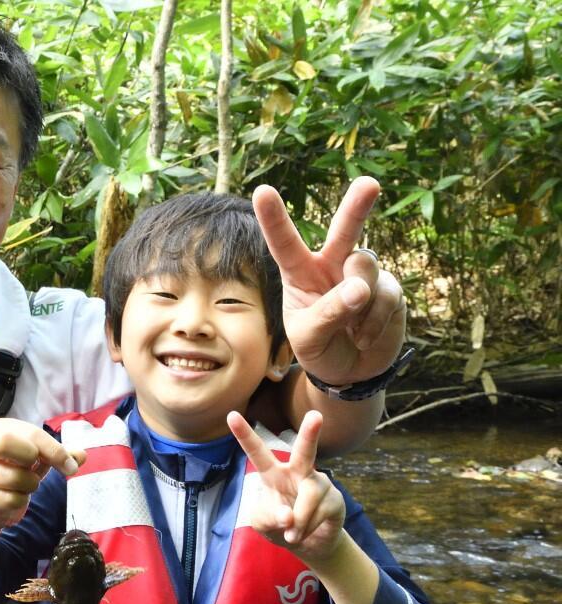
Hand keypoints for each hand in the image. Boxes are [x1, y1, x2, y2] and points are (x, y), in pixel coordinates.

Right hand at [0, 418, 84, 529]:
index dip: (54, 450)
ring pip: (13, 477)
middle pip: (6, 442)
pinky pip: (10, 500)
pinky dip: (21, 502)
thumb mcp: (41, 457)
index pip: (31, 434)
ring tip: (26, 485)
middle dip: (31, 458)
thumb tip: (82, 455)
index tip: (70, 467)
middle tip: (37, 468)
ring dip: (30, 485)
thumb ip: (62, 454)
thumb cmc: (18, 468)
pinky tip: (15, 498)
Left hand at [227, 410, 345, 562]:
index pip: (257, 451)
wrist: (307, 545)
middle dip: (310, 433)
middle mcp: (298, 471)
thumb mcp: (261, 523)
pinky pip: (320, 512)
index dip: (244, 434)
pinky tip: (306, 532)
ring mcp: (319, 483)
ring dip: (298, 521)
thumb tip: (288, 516)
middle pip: (304, 451)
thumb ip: (267, 517)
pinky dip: (308, 528)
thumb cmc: (278, 525)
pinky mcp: (335, 498)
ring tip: (291, 535)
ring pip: (309, 497)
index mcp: (272, 473)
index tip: (231, 415)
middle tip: (315, 416)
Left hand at [253, 177, 405, 384]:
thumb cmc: (319, 348)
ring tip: (349, 329)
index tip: (262, 191)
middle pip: (344, 230)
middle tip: (369, 184)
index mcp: (299, 273)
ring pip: (364, 268)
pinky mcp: (388, 288)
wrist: (351, 371)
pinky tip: (363, 337)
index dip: (274, 219)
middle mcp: (331, 265)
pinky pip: (385, 296)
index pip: (284, 243)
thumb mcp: (309, 337)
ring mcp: (361, 274)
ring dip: (357, 301)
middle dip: (357, 207)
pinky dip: (374, 322)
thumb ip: (328, 313)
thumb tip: (360, 288)